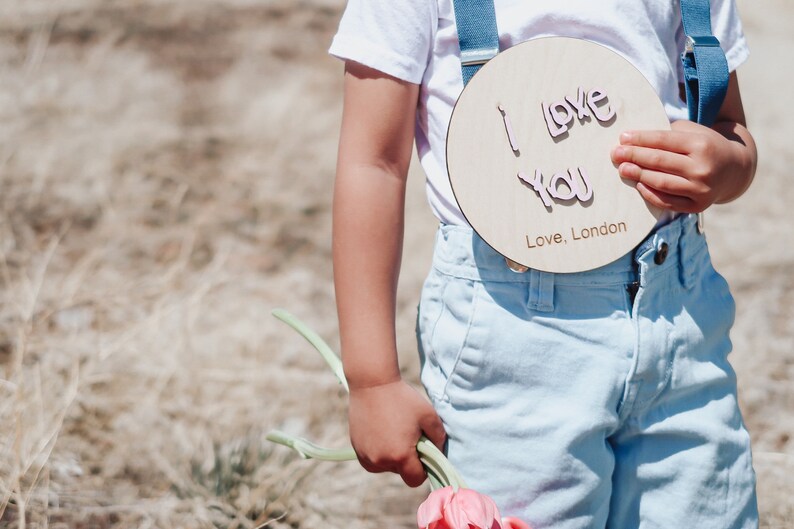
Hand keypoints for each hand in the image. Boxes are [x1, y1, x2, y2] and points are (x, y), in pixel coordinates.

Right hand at [348, 378, 446, 486]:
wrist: (371, 383)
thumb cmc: (402, 398)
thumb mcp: (429, 415)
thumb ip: (439, 438)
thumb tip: (438, 452)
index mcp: (400, 456)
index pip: (415, 480)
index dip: (422, 469)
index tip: (422, 452)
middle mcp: (381, 461)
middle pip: (400, 472)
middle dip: (406, 460)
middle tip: (408, 436)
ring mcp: (366, 456)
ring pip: (385, 466)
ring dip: (392, 456)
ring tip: (393, 432)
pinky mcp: (356, 449)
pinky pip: (372, 460)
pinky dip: (379, 452)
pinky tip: (382, 432)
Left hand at [610, 119, 754, 212]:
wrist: (734, 170)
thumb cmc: (706, 147)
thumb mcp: (694, 132)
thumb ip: (669, 134)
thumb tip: (633, 140)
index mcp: (702, 145)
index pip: (664, 141)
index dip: (641, 139)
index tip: (622, 138)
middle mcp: (703, 168)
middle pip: (660, 161)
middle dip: (634, 156)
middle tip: (615, 153)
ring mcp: (701, 189)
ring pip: (661, 182)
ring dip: (638, 175)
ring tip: (623, 169)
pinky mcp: (698, 206)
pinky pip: (667, 202)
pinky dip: (650, 194)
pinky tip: (639, 185)